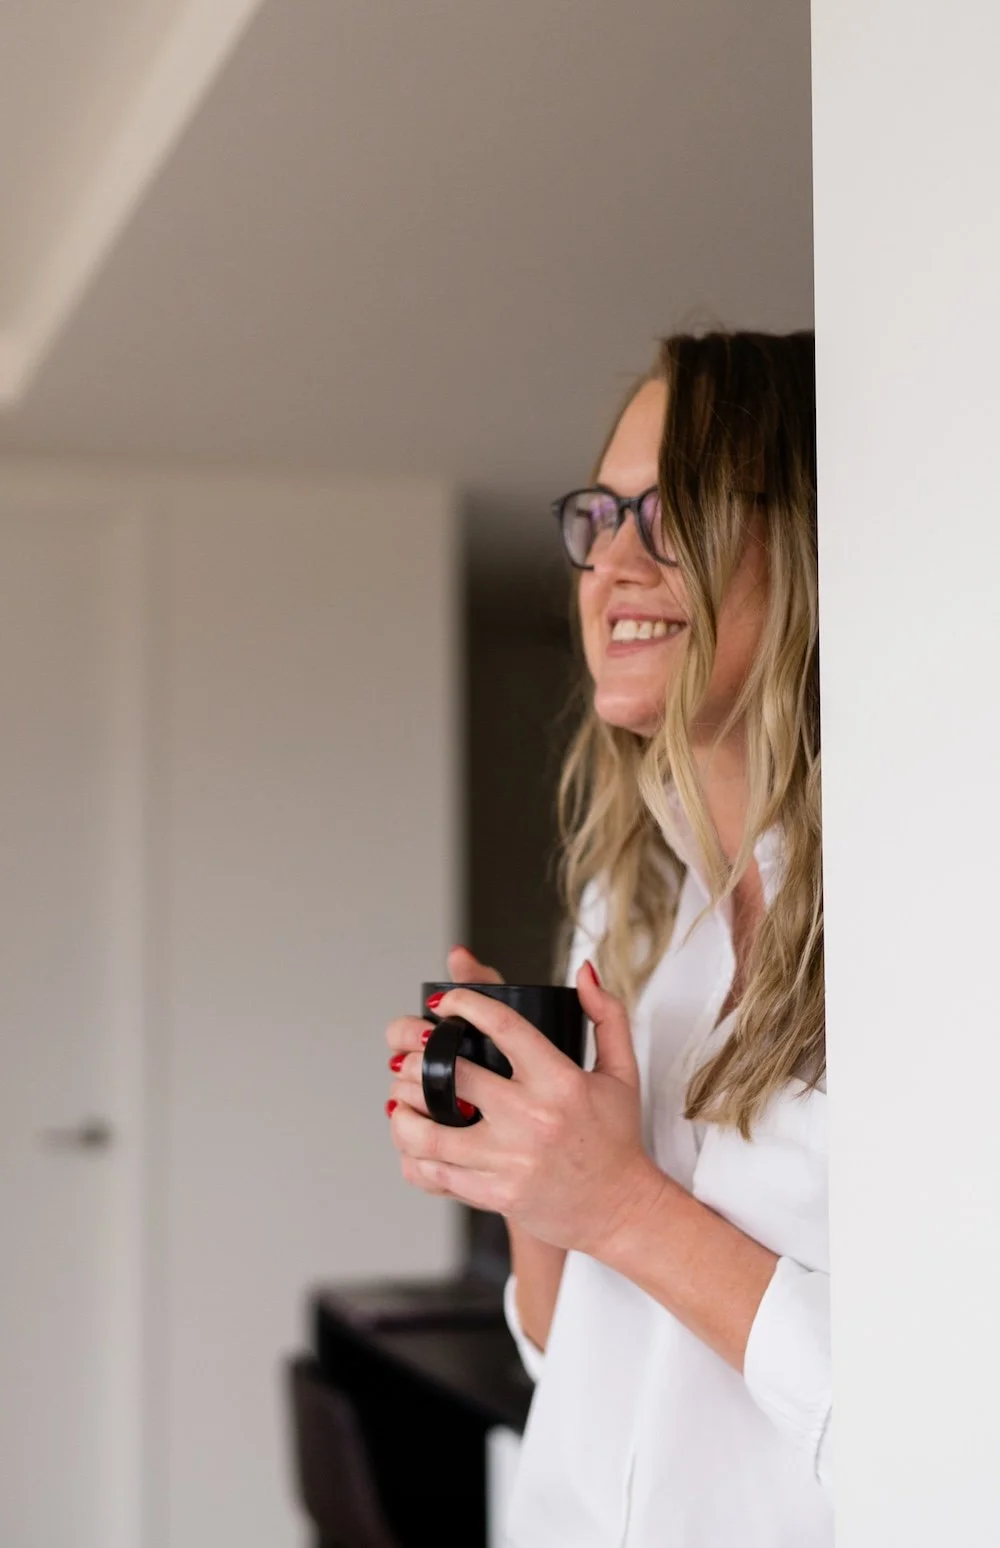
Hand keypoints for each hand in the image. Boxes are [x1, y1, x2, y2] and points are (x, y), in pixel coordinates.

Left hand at [387, 959, 656, 1257]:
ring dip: (402, 1109)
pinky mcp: (496, 1195)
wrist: (622, 1210)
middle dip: (417, 1057)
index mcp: (560, 1081)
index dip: (464, 1003)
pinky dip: (412, 1155)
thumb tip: (584, 970)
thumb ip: (606, 1015)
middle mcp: (532, 1119)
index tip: (443, 1002)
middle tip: (408, 1051)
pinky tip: (412, 1140)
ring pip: (428, 1132)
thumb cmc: (617, 1138)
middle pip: (451, 1076)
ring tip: (399, 1096)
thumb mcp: (622, 1071)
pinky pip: (435, 1173)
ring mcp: (510, 1160)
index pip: (503, 1026)